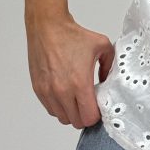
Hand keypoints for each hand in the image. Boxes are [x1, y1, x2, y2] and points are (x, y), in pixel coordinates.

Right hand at [25, 12, 114, 129]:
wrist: (48, 27)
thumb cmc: (73, 35)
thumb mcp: (102, 46)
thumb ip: (110, 66)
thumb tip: (108, 81)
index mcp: (80, 82)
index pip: (89, 117)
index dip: (96, 114)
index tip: (98, 106)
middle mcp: (62, 91)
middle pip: (76, 122)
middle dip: (85, 115)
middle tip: (89, 103)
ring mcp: (48, 91)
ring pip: (62, 118)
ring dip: (71, 112)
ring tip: (77, 98)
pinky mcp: (38, 89)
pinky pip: (51, 109)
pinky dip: (59, 107)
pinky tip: (66, 94)